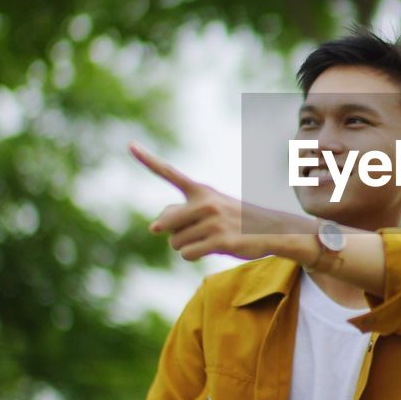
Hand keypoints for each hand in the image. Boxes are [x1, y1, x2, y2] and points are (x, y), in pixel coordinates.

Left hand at [130, 143, 297, 262]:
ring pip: (175, 242)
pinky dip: (193, 255)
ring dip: (186, 246)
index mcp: (200, 190)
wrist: (270, 229)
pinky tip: (210, 248)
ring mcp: (214, 221)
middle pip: (166, 223)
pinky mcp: (221, 241)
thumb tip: (155, 226)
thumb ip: (181, 212)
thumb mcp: (210, 207)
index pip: (170, 173)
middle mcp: (205, 202)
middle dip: (173, 233)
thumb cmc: (234, 218)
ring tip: (208, 238)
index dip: (148, 159)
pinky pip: (188, 254)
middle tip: (194, 231)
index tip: (130, 144)